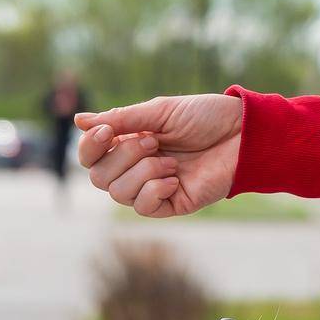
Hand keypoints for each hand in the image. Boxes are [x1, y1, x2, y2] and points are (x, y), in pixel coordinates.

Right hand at [75, 94, 242, 217]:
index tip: (107, 132)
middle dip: (123, 157)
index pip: (90, 156)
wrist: (241, 136)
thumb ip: (120, 119)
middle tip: (154, 142)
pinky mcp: (169, 205)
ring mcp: (151, 189)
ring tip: (171, 161)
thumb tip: (78, 121)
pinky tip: (176, 179)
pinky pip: (143, 207)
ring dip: (144, 172)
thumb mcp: (158, 112)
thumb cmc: (204, 118)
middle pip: (99, 178)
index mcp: (129, 142)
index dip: (90, 147)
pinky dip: (156, 189)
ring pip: (118, 193)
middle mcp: (135, 168)